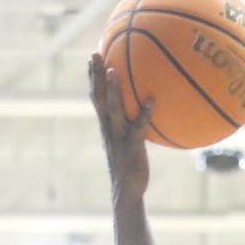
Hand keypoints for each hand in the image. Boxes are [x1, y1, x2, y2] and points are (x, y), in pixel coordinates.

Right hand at [89, 51, 151, 205]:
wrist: (127, 191)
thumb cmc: (130, 167)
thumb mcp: (128, 143)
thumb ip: (131, 126)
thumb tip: (144, 109)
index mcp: (106, 126)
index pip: (96, 98)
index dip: (93, 78)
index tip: (92, 57)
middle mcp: (109, 129)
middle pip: (98, 98)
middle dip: (95, 76)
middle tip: (94, 53)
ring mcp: (119, 137)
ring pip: (113, 109)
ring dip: (112, 90)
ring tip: (113, 70)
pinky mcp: (132, 147)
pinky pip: (138, 127)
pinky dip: (144, 113)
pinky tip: (152, 100)